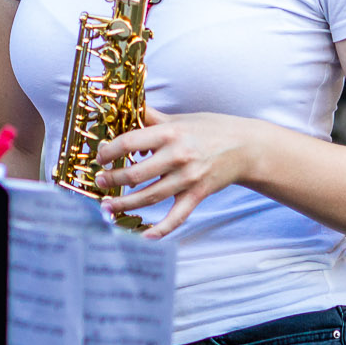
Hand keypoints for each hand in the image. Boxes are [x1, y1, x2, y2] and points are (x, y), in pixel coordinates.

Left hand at [95, 107, 260, 237]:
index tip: (100, 156)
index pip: (130, 142)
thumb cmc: (210, 129)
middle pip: (136, 174)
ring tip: (106, 206)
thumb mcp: (179, 118)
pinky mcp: (197, 194)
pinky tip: (144, 236)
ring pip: (150, 196)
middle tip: (99, 181)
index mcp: (170, 133)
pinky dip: (161, 229)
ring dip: (125, 204)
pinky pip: (177, 216)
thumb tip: (124, 108)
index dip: (110, 151)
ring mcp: (188, 178)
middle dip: (112, 180)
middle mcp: (178, 156)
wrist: (246, 147)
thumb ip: (151, 118)